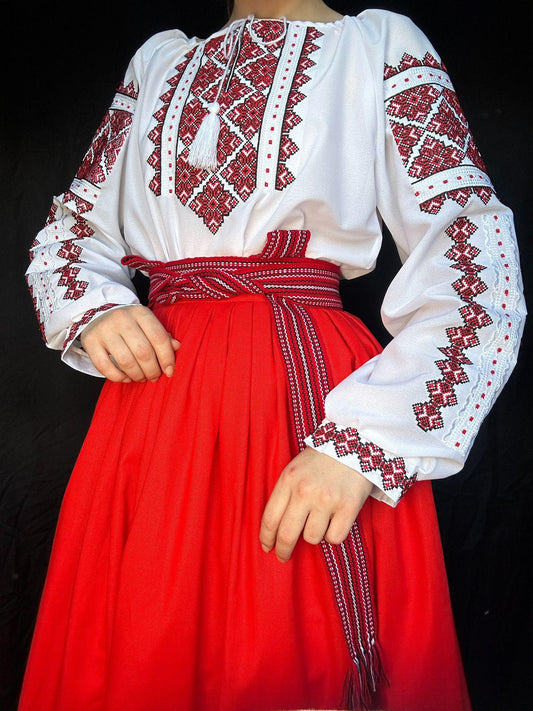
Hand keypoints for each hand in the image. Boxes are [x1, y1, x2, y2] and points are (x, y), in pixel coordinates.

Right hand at [80, 305, 179, 382]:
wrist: (99, 313)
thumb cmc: (130, 324)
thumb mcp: (147, 324)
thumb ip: (162, 336)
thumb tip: (177, 347)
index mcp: (140, 312)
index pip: (158, 337)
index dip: (167, 358)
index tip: (169, 371)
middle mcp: (121, 318)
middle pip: (143, 352)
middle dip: (152, 370)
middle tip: (154, 377)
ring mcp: (104, 329)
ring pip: (125, 361)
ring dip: (137, 375)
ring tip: (141, 378)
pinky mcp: (90, 341)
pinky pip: (105, 366)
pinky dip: (118, 377)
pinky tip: (126, 378)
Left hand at [259, 447, 372, 561]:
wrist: (355, 444)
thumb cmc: (322, 459)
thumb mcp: (295, 469)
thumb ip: (285, 494)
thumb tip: (275, 527)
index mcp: (288, 480)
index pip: (270, 518)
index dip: (266, 538)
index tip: (267, 547)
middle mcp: (305, 492)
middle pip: (287, 534)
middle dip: (283, 551)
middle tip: (283, 557)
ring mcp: (327, 500)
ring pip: (312, 538)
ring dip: (314, 534)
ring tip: (321, 520)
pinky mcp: (348, 507)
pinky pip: (334, 538)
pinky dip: (334, 534)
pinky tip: (336, 521)